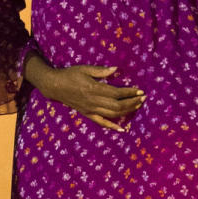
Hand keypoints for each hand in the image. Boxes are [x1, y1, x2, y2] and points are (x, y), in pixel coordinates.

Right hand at [25, 56, 144, 131]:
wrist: (54, 86)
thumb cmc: (70, 74)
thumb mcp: (84, 68)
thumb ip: (101, 70)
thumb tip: (116, 69)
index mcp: (93, 88)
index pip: (116, 93)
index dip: (129, 92)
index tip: (140, 91)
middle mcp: (93, 101)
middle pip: (117, 105)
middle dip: (132, 103)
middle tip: (142, 98)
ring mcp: (90, 109)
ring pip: (112, 114)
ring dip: (127, 112)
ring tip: (137, 106)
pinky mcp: (87, 114)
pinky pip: (101, 123)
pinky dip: (113, 127)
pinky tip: (123, 129)